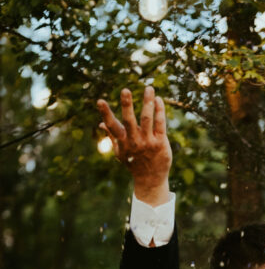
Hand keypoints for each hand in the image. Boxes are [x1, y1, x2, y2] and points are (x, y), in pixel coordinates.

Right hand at [96, 85, 171, 203]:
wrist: (151, 180)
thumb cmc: (134, 164)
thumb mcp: (120, 152)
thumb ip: (112, 136)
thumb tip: (100, 124)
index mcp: (123, 142)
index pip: (112, 126)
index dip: (105, 114)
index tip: (99, 101)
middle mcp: (134, 141)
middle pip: (129, 121)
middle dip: (127, 105)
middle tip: (125, 90)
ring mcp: (148, 142)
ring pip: (147, 119)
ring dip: (147, 102)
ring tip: (149, 88)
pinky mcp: (161, 143)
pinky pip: (160, 124)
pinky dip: (159, 111)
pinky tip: (158, 100)